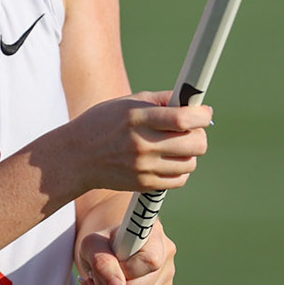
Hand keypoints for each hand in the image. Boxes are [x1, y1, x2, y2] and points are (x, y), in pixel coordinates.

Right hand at [62, 90, 209, 196]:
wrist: (77, 157)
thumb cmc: (103, 123)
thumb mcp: (127, 102)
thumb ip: (160, 100)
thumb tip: (190, 100)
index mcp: (137, 118)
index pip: (182, 119)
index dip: (202, 116)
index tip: (205, 113)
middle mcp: (142, 144)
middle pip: (195, 144)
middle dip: (200, 134)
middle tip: (192, 130)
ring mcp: (143, 167)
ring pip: (190, 163)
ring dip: (190, 153)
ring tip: (177, 145)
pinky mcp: (144, 184)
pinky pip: (179, 180)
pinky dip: (180, 169)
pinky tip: (169, 159)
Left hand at [75, 220, 177, 284]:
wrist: (108, 246)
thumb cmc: (102, 242)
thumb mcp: (92, 244)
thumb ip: (103, 263)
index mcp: (154, 233)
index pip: (149, 261)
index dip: (125, 270)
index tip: (107, 263)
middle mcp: (166, 255)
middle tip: (90, 279)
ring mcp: (167, 277)